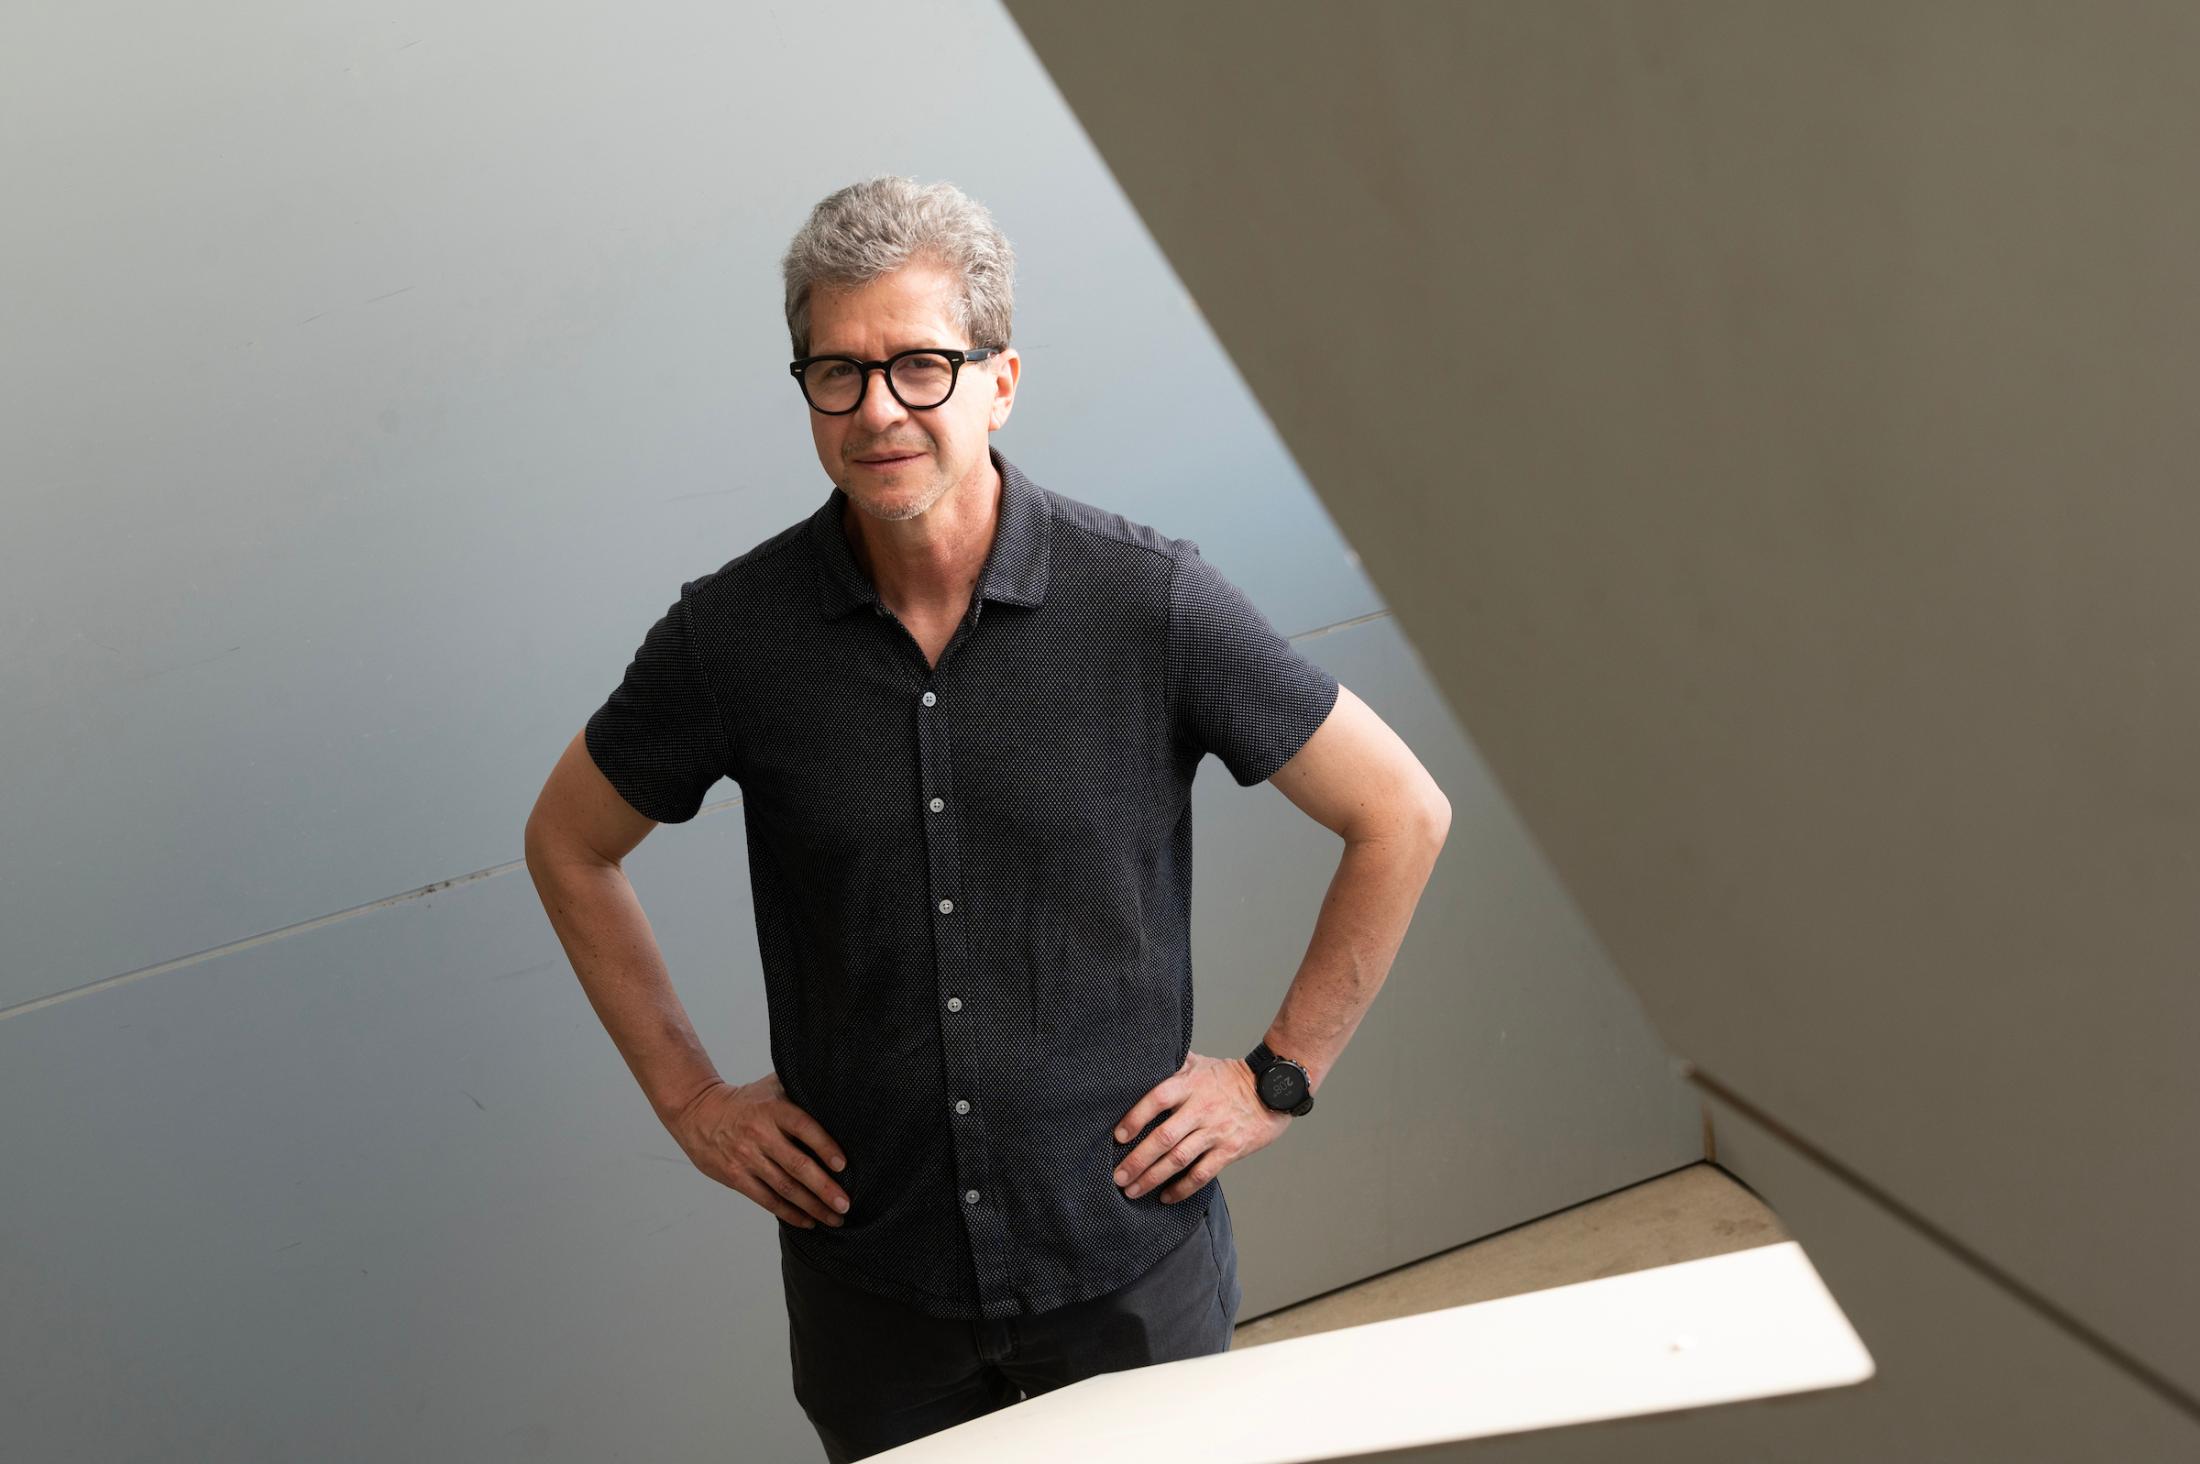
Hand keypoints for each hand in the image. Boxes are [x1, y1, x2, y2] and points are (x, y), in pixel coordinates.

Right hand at [666, 1071, 850, 1228]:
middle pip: (797, 1165)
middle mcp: (761, 1135)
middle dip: (824, 1188)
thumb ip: (801, 1090)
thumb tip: (839, 1095)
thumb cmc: (746, 1101)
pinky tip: (808, 1220)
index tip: (843, 1165)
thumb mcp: (772, 1086)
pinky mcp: (736, 1177)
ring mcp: (747, 1158)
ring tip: (834, 1217)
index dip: (825, 1146)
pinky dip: (789, 1213)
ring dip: (812, 1206)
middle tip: (845, 1203)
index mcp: (774, 1109)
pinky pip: (767, 1200)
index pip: (804, 1127)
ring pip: (785, 1188)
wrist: (699, 1112)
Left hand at [1112, 1050, 1292, 1203]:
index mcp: (1190, 1085)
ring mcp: (1216, 1131)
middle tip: (1117, 1176)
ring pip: (1179, 1159)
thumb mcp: (1201, 1063)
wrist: (1273, 1089)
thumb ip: (1173, 1064)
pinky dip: (1182, 1188)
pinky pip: (1202, 1174)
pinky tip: (1165, 1197)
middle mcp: (1201, 1109)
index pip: (1157, 1099)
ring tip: (1132, 1190)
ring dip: (1152, 1178)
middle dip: (1137, 1160)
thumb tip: (1141, 1061)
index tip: (1117, 1136)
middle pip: (1164, 1137)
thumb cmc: (1230, 1077)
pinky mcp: (1230, 1150)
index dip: (1135, 1118)